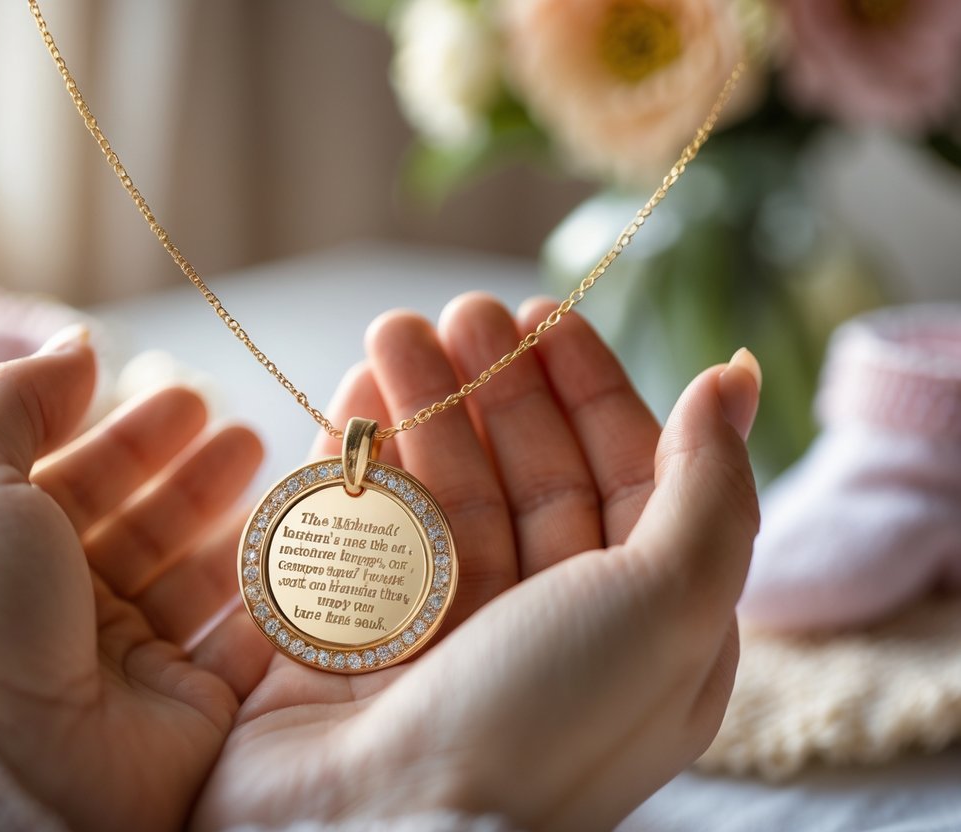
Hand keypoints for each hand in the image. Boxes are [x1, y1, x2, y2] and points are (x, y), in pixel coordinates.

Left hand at [0, 327, 264, 830]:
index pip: (79, 481)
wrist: (5, 754)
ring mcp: (129, 663)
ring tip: (279, 480)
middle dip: (193, 475)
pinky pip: (240, 644)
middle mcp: (65, 609)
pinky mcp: (189, 710)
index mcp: (4, 557)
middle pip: (143, 526)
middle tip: (244, 431)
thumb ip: (13, 398)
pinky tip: (296, 549)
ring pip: (196, 580)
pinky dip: (269, 598)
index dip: (132, 435)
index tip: (188, 395)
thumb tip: (78, 345)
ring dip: (237, 527)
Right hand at [193, 294, 760, 829]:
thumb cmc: (542, 727)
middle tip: (460, 312)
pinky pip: (366, 523)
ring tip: (392, 331)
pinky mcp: (359, 630)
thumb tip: (733, 379)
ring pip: (443, 489)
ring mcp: (446, 629)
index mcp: (638, 626)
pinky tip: (354, 393)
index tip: (545, 316)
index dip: (591, 391)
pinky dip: (360, 458)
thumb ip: (708, 489)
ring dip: (420, 406)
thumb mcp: (666, 605)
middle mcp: (546, 627)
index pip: (624, 480)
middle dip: (495, 386)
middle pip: (526, 475)